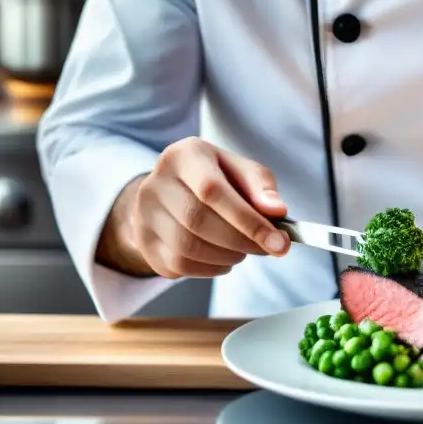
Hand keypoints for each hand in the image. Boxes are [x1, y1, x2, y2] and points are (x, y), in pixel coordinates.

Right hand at [102, 137, 290, 278]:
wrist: (172, 192)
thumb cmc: (215, 178)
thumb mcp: (240, 171)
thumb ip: (261, 187)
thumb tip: (277, 211)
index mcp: (185, 155)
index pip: (213, 190)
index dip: (248, 220)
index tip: (279, 241)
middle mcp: (156, 181)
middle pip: (199, 220)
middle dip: (241, 241)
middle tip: (266, 248)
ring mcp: (144, 213)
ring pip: (188, 247)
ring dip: (227, 256)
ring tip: (244, 250)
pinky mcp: (143, 241)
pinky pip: (179, 264)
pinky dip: (211, 268)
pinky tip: (224, 259)